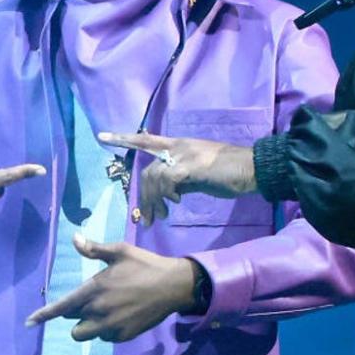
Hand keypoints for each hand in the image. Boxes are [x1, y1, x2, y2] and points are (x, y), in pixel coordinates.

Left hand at [24, 235, 197, 341]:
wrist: (173, 286)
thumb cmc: (145, 265)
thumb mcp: (120, 251)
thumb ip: (95, 249)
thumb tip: (74, 238)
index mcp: (95, 289)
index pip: (62, 306)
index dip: (44, 315)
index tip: (29, 322)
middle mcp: (99, 311)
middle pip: (72, 322)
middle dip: (76, 314)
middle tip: (93, 299)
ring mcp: (111, 326)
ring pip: (87, 333)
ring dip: (90, 324)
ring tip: (106, 311)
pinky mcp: (123, 336)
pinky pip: (105, 337)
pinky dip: (107, 329)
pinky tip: (122, 315)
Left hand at [97, 131, 255, 225]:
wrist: (253, 168)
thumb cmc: (229, 172)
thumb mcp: (200, 174)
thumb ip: (182, 179)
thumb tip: (170, 192)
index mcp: (179, 145)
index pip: (146, 139)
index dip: (123, 138)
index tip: (102, 136)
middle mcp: (178, 147)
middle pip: (147, 169)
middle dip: (142, 196)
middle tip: (147, 217)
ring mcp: (185, 155)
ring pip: (154, 176)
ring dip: (153, 201)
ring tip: (159, 217)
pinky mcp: (192, 166)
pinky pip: (168, 180)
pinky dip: (166, 194)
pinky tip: (174, 204)